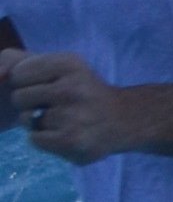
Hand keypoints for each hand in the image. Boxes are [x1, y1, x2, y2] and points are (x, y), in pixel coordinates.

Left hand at [6, 44, 137, 160]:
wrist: (125, 119)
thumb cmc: (82, 90)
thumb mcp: (58, 65)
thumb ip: (17, 61)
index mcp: (69, 63)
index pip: (18, 73)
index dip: (27, 82)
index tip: (48, 85)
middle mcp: (73, 86)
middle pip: (18, 97)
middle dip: (30, 103)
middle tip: (56, 104)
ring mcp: (72, 115)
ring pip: (26, 120)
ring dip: (39, 122)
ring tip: (64, 120)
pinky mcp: (70, 140)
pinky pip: (33, 139)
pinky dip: (45, 139)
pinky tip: (65, 134)